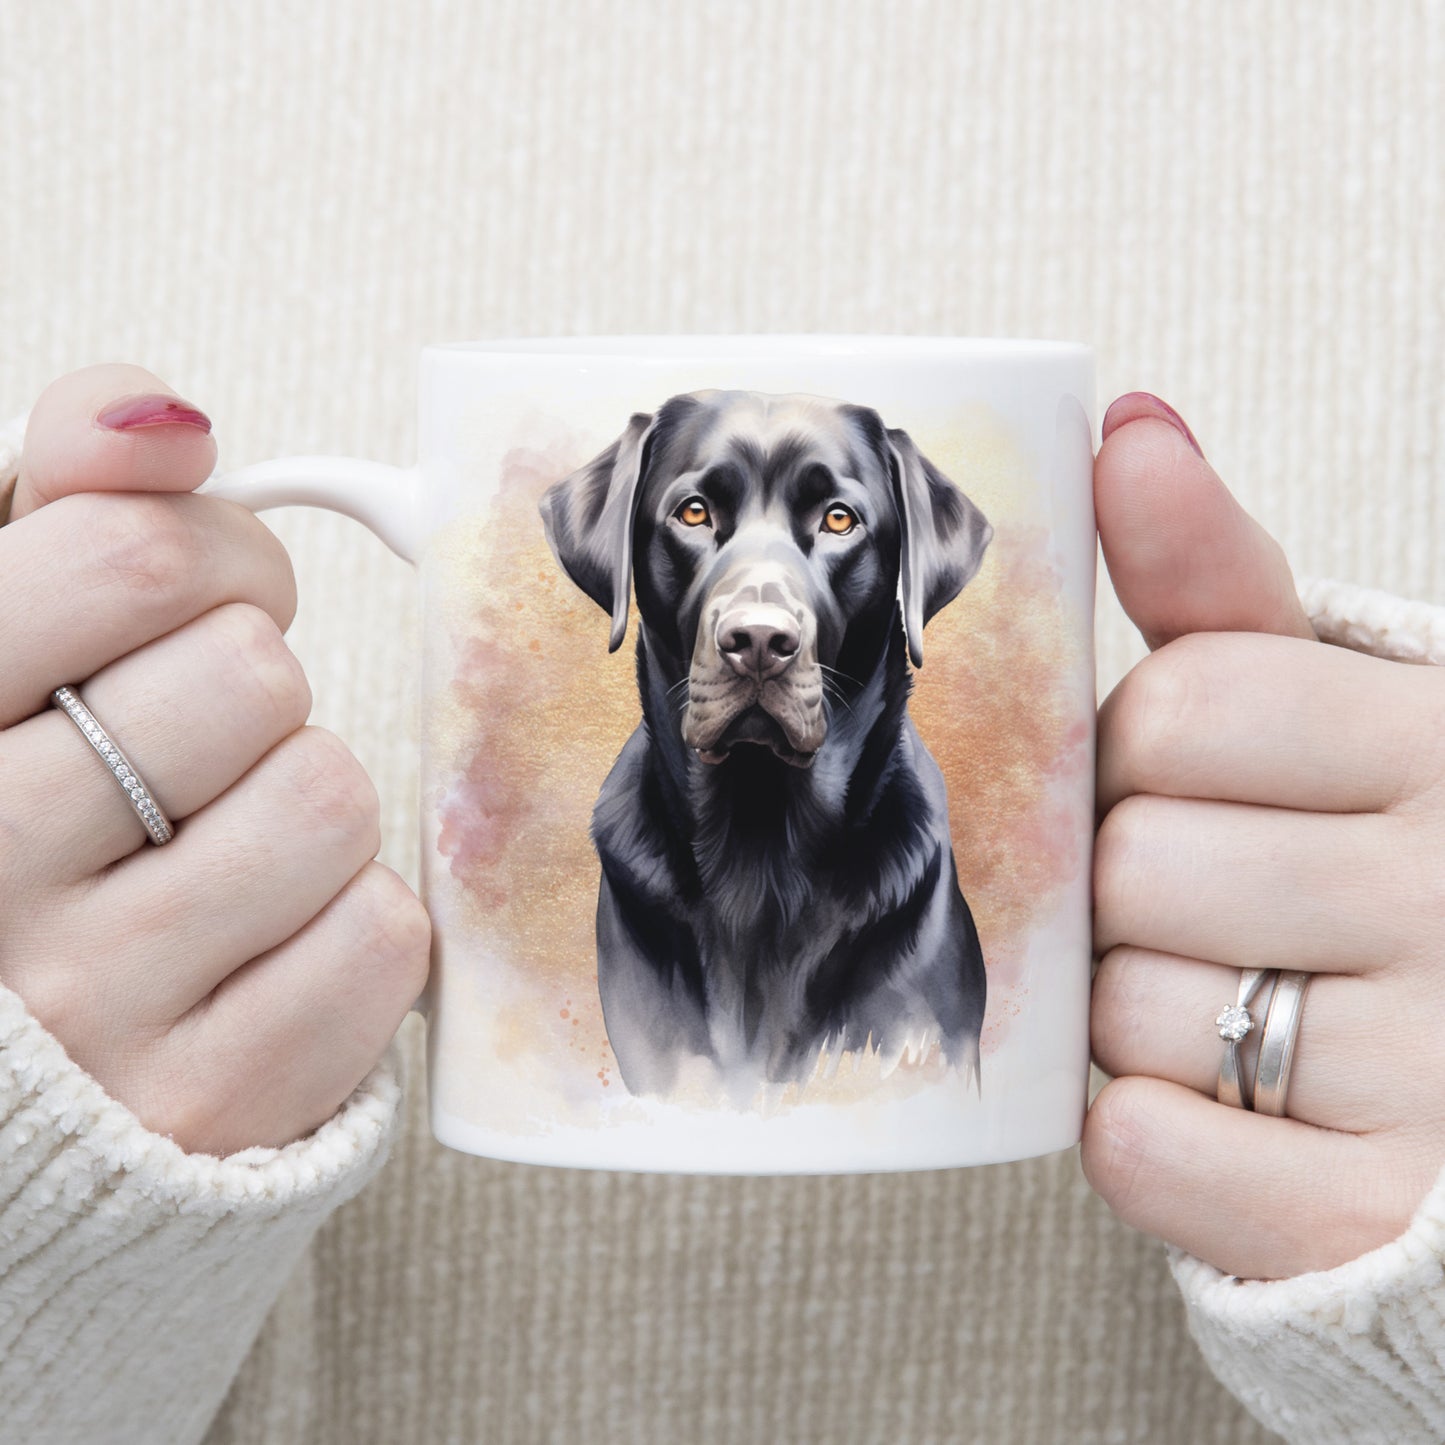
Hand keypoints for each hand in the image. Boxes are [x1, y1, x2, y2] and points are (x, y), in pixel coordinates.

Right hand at [0, 363, 429, 1155]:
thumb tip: (167, 417)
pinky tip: (260, 943)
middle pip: (251, 675)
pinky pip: (381, 934)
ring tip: (219, 847)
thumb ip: (68, 501)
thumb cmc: (29, 813)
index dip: (211, 555)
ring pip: (328, 796)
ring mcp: (94, 1008)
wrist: (31, 1070)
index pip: (130, 559)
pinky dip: (349, 922)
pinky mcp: (212, 1102)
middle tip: (199, 742)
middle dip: (251, 686)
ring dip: (302, 802)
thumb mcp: (5, 637)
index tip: (197, 598)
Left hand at [1081, 392, 1444, 1280]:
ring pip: (1128, 1010)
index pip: (1183, 707)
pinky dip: (1143, 1132)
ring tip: (1227, 1000)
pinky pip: (1145, 1149)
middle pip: (1133, 862)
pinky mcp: (1367, 1213)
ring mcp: (1432, 1070)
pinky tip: (1205, 1103)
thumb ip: (1217, 578)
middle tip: (1205, 902)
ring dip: (1135, 1008)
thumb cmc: (1372, 853)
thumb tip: (1128, 427)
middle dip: (1130, 882)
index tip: (1191, 778)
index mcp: (1439, 744)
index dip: (1144, 749)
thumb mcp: (1329, 699)